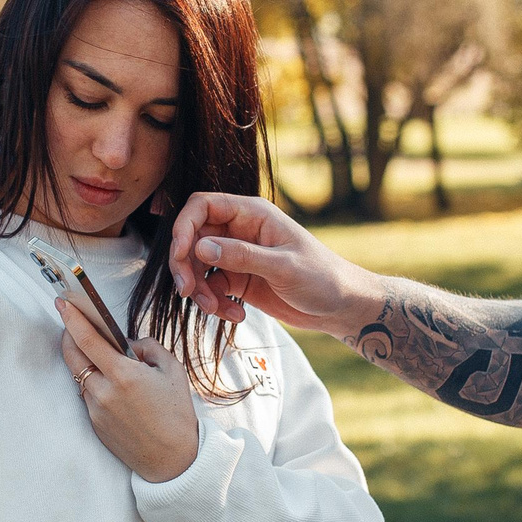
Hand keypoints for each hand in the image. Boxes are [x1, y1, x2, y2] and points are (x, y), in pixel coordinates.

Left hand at [59, 299, 199, 482]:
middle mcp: (103, 392)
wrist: (173, 461)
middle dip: (69, 335)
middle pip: (73, 356)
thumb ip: (148, 347)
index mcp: (123, 375)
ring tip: (99, 352)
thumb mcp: (172, 371)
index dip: (72, 318)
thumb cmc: (176, 414)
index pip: (88, 340)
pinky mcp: (94, 424)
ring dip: (84, 359)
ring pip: (80, 375)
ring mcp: (95, 410)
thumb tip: (128, 343)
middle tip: (72, 320)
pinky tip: (109, 381)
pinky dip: (94, 382)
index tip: (62, 302)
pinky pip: (87, 394)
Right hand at [166, 192, 380, 337]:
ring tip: (219, 309)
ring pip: (198, 266)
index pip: (202, 206)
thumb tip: (199, 247)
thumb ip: (242, 256)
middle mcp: (240, 231)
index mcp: (252, 214)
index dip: (184, 227)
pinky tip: (237, 315)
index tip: (180, 255)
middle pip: (193, 238)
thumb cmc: (322, 278)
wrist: (341, 306)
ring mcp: (238, 255)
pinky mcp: (239, 279)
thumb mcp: (283, 267)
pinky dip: (216, 304)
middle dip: (186, 266)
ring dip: (200, 291)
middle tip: (188, 292)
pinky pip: (212, 288)